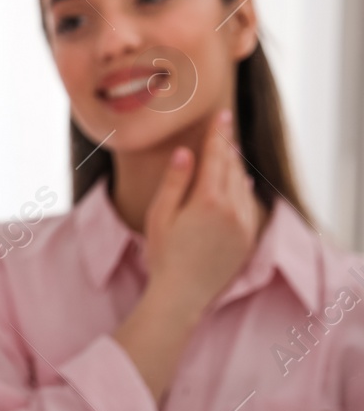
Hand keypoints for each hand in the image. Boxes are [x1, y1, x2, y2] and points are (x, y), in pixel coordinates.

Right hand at [141, 108, 263, 316]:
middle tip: (225, 128)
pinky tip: (242, 182)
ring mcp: (244, 224)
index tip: (222, 115)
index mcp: (208, 199)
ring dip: (236, 166)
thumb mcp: (160, 216)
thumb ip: (175, 182)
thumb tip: (186, 153)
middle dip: (228, 147)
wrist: (182, 295)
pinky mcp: (248, 238)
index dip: (218, 134)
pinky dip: (245, 188)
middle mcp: (232, 208)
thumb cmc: (163, 256)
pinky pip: (249, 203)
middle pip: (232, 168)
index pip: (216, 157)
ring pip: (243, 184)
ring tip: (230, 152)